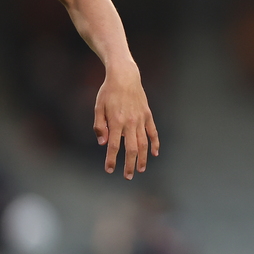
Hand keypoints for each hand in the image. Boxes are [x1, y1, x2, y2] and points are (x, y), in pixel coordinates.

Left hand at [94, 62, 159, 179]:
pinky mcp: (148, 115)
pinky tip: (155, 153)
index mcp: (116, 121)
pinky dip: (155, 143)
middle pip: (132, 149)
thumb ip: (100, 126)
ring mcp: (141, 119)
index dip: (112, 159)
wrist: (125, 77)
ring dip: (143, 158)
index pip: (114, 146)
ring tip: (141, 169)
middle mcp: (130, 123)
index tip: (109, 170)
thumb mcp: (98, 107)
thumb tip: (103, 143)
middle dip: (130, 164)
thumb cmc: (108, 92)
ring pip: (144, 143)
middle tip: (128, 176)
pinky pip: (153, 132)